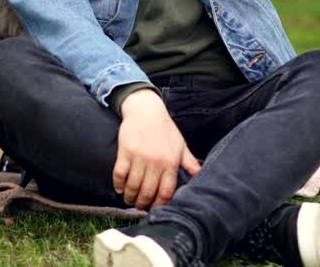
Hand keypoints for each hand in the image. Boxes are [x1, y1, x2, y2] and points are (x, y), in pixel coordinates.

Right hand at [114, 89, 201, 208]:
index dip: (159, 204)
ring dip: (130, 197)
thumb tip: (200, 175)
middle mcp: (156, 162)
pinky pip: (119, 174)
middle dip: (142, 203)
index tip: (155, 208)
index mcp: (170, 163)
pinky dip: (118, 185)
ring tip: (130, 199)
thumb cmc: (165, 129)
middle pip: (147, 192)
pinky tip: (120, 189)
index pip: (165, 192)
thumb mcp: (181, 145)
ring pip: (133, 186)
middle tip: (140, 206)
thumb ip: (190, 162)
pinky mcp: (125, 152)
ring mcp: (139, 158)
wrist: (146, 110)